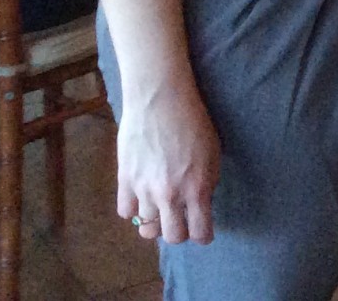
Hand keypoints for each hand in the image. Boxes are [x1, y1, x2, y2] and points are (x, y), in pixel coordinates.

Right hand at [116, 77, 220, 244]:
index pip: (200, 232)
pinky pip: (126, 212)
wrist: (161, 101)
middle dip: (179, 233)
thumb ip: (207, 183)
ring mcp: (144, 190)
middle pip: (172, 237)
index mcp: (197, 188)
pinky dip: (134, 208)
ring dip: (156, 221)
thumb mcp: (213, 153)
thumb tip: (200, 204)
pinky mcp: (124, 180)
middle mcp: (170, 195)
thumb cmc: (194, 122)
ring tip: (161, 209)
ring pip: (146, 229)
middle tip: (182, 222)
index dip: (203, 236)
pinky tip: (141, 197)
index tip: (203, 233)